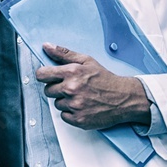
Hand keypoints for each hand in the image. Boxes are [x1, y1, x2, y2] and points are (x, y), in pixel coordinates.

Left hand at [36, 43, 151, 129]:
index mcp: (71, 73)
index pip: (42, 75)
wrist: (124, 98)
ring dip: (66, 101)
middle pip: (48, 91)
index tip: (49, 77)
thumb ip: (64, 54)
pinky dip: (71, 113)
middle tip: (72, 87)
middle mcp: (71, 89)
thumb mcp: (87, 61)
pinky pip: (64, 116)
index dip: (44, 75)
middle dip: (57, 89)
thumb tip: (46, 46)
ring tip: (81, 97)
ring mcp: (74, 105)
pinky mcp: (78, 119)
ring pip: (57, 104)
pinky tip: (83, 107)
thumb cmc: (106, 79)